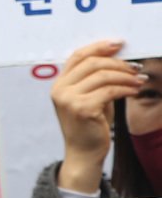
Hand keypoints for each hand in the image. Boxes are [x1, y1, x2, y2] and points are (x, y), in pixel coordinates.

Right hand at [51, 39, 144, 193]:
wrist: (83, 153)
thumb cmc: (90, 124)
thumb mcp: (89, 97)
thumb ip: (95, 78)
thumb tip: (118, 56)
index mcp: (58, 84)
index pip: (78, 56)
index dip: (99, 47)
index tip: (120, 44)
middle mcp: (60, 90)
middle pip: (92, 63)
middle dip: (118, 63)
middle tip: (136, 68)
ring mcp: (68, 100)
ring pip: (103, 76)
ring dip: (126, 77)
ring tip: (139, 81)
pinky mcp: (82, 109)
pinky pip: (110, 90)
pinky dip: (126, 89)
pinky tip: (134, 92)